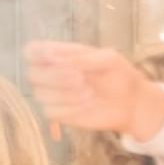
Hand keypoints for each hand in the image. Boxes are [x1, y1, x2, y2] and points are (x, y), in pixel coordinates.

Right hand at [24, 41, 163, 137]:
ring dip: (66, 94)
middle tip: (81, 78)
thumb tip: (55, 60)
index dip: (37, 54)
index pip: (32, 51)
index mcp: (60, 55)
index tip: (54, 58)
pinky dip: (70, 108)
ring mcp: (52, 94)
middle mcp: (51, 74)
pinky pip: (50, 111)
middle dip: (55, 77)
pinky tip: (88, 105)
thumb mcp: (108, 59)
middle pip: (32, 74)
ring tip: (90, 93)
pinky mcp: (57, 113)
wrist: (131, 103)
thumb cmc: (120, 75)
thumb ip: (81, 58)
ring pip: (40, 94)